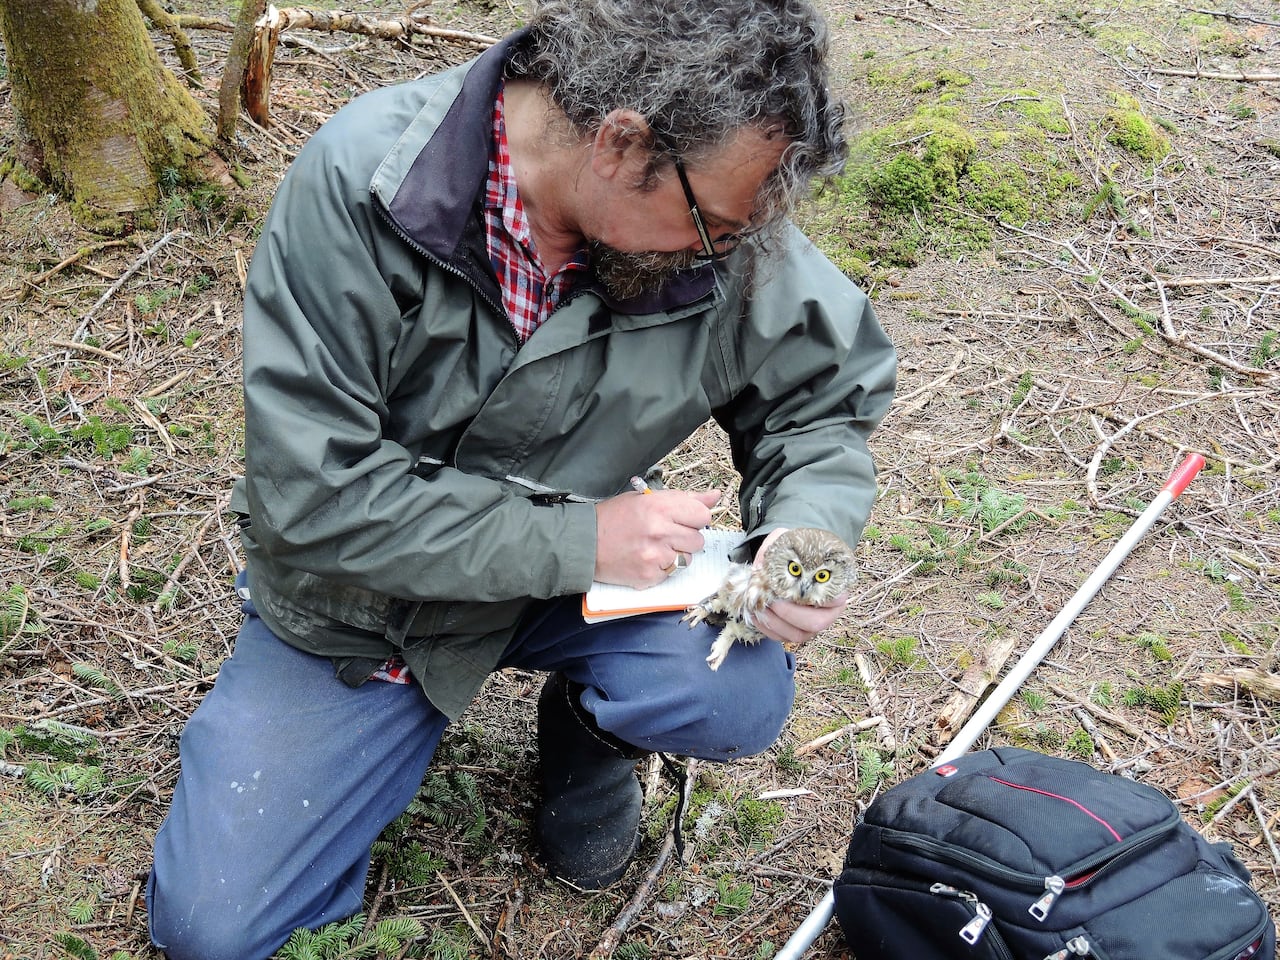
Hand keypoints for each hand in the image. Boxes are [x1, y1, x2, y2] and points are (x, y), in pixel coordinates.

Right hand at [594, 488, 720, 587]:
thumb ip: (684, 498)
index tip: (682, 520)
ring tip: (653, 547)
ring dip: (675, 554)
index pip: (702, 515)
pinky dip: (662, 568)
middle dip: (685, 537)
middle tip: (664, 534)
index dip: (694, 518)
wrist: (583, 543)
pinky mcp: (649, 576)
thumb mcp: (645, 498)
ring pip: (687, 558)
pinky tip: (645, 559)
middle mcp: (660, 530)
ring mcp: (655, 555)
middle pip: (698, 539)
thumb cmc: (613, 518)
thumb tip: (715, 496)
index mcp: (660, 506)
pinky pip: (671, 573)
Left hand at [751, 527, 848, 646]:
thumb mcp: (788, 539)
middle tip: (771, 599)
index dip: (812, 597)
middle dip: (789, 613)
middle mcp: (830, 611)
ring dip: (775, 623)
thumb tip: (762, 566)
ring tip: (759, 606)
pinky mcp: (796, 632)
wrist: (790, 561)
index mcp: (836, 587)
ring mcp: (813, 625)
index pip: (834, 599)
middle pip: (815, 623)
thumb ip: (778, 546)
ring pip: (798, 635)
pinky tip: (755, 613)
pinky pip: (782, 639)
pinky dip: (766, 629)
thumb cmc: (794, 551)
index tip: (792, 586)